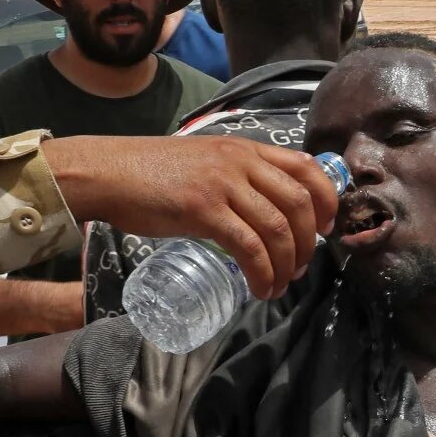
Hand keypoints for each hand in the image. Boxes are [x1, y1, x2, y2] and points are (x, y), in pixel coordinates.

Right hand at [43, 135, 337, 299]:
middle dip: (309, 243)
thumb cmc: (149, 172)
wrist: (108, 172)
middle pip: (299, 203)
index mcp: (244, 149)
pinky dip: (262, 273)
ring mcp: (221, 185)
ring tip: (278, 285)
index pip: (307, 168)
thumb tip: (257, 210)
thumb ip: (233, 176)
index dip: (327, 200)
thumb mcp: (203, 162)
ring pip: (277, 228)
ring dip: (287, 264)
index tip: (324, 228)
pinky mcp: (202, 210)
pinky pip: (249, 247)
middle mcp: (239, 162)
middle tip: (301, 266)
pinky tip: (259, 287)